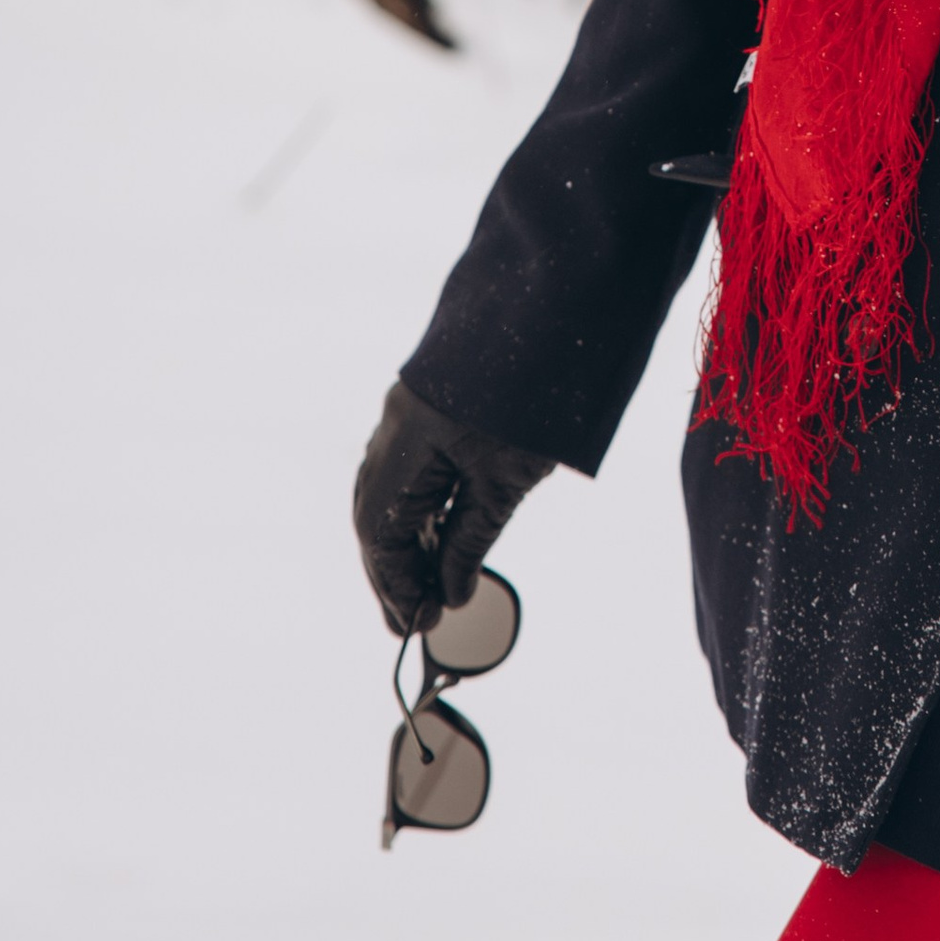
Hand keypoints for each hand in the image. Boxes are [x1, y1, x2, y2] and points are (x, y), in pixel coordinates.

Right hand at [353, 377, 554, 634]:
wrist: (563, 317)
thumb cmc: (538, 399)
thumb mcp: (505, 483)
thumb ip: (468, 542)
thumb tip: (448, 594)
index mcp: (403, 441)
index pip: (379, 533)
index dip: (396, 585)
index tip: (417, 623)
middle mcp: (394, 424)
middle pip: (375, 514)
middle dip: (393, 570)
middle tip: (415, 617)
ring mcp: (410, 412)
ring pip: (390, 493)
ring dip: (406, 542)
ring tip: (429, 588)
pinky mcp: (432, 408)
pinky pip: (410, 469)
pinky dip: (421, 510)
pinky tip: (438, 539)